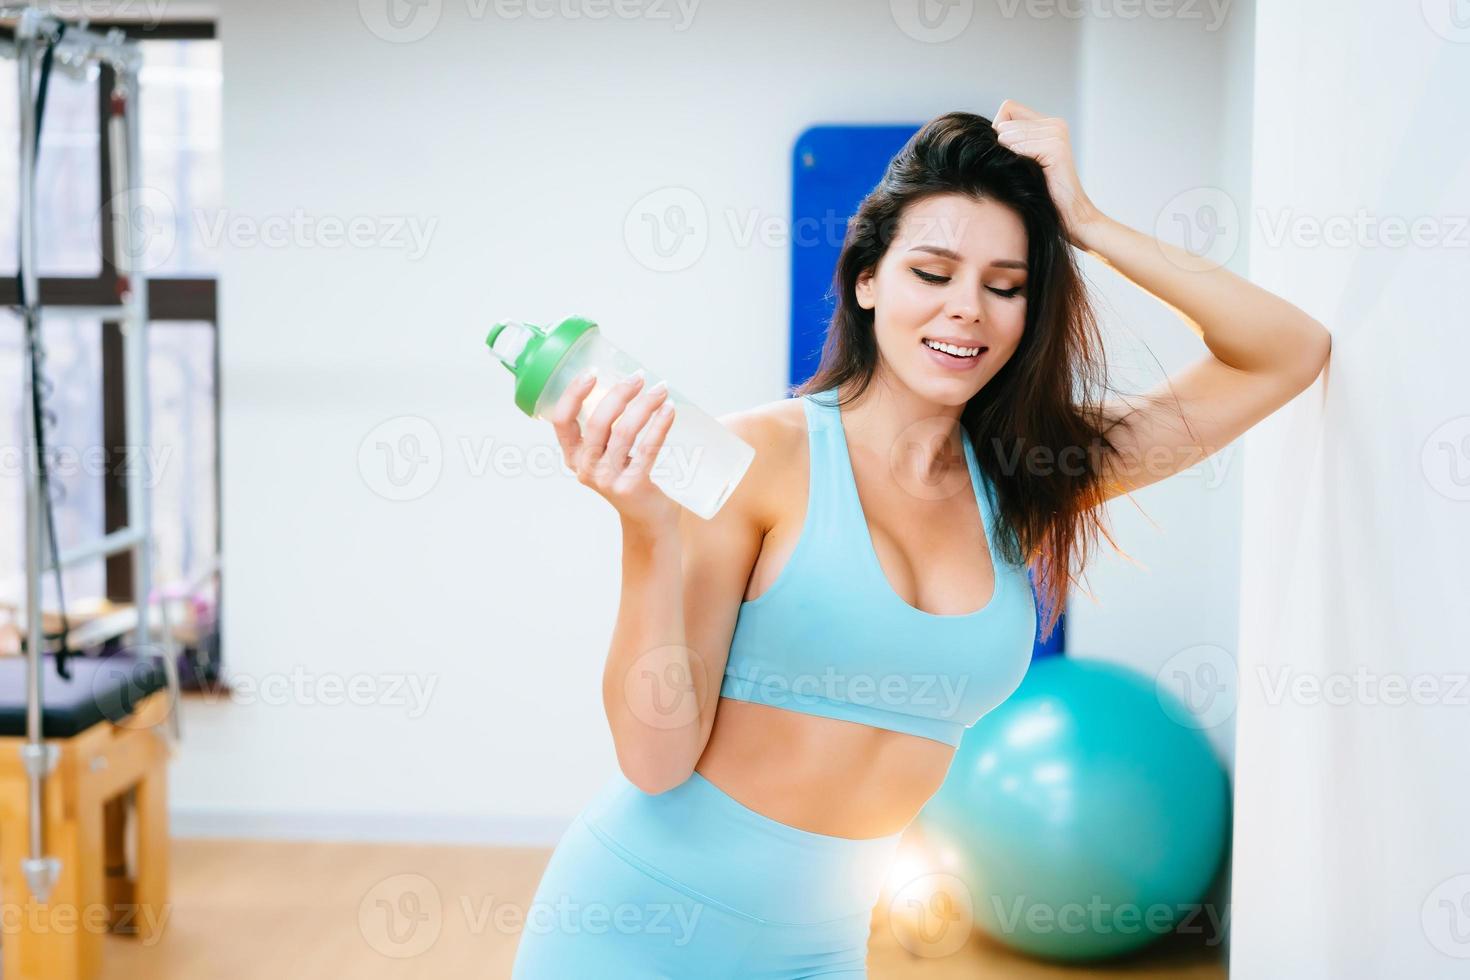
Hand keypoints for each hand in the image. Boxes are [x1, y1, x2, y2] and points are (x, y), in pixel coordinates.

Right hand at [550, 369, 681, 531]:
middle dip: (619, 393)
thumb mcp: (609, 454)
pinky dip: (659, 425)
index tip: (592, 372)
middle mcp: (585, 468)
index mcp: (574, 456)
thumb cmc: (631, 477)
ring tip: (660, 391)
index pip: (561, 420)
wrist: (650, 519)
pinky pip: (647, 449)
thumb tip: (629, 382)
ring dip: (644, 405)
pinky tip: (669, 411)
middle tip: (639, 377)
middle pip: (597, 422)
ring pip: (623, 433)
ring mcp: (608, 480)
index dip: (573, 394)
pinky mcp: (632, 487)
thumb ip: (609, 427)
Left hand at [992, 99, 1101, 245]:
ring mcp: (1057, 133)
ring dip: (1008, 156)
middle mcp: (1054, 124)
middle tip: (1016, 170)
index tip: (1008, 157)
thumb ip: (1010, 143)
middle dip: (1001, 145)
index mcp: (1047, 124)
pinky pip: (1019, 146)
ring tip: (1024, 174)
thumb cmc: (1042, 196)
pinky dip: (1016, 162)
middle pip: (1005, 121)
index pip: (1007, 109)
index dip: (999, 132)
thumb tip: (987, 133)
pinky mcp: (1056, 147)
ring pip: (1009, 133)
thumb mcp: (1022, 164)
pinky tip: (1029, 176)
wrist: (1070, 218)